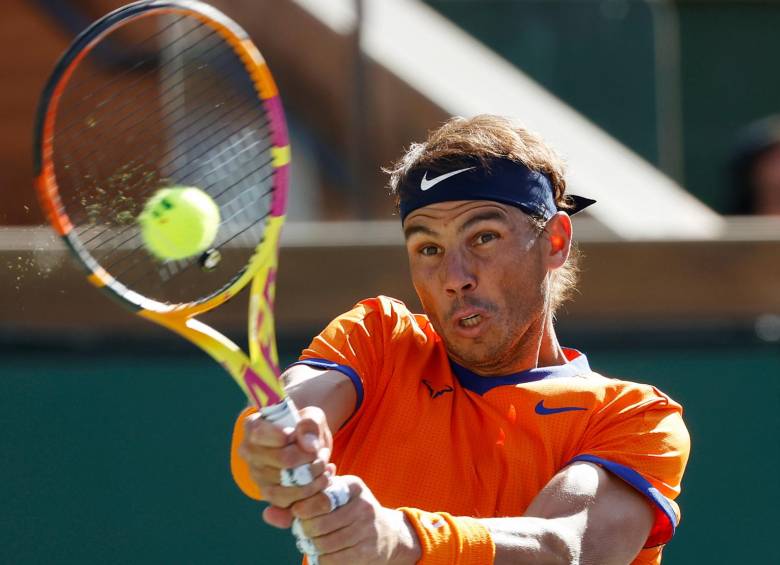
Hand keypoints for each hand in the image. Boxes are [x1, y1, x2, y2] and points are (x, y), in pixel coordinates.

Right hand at [238, 405, 333, 509]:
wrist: (308, 443)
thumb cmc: (306, 426)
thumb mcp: (312, 415)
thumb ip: (310, 425)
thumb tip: (309, 446)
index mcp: (253, 427)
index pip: (261, 434)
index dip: (285, 436)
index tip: (300, 434)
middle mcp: (250, 453)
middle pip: (282, 462)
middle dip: (309, 458)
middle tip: (321, 452)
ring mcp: (258, 477)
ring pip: (286, 487)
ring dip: (313, 478)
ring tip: (324, 465)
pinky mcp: (271, 496)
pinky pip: (289, 504)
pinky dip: (312, 494)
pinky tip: (324, 479)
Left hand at [280, 475, 420, 564]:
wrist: (387, 534)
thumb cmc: (348, 512)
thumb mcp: (331, 499)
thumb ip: (299, 503)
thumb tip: (267, 513)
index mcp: (352, 486)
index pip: (320, 497)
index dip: (302, 508)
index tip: (298, 512)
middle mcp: (363, 505)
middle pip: (318, 524)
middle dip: (304, 530)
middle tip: (302, 531)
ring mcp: (367, 529)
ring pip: (324, 543)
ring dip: (312, 546)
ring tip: (312, 542)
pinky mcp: (367, 551)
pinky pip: (333, 559)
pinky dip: (322, 559)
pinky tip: (323, 552)